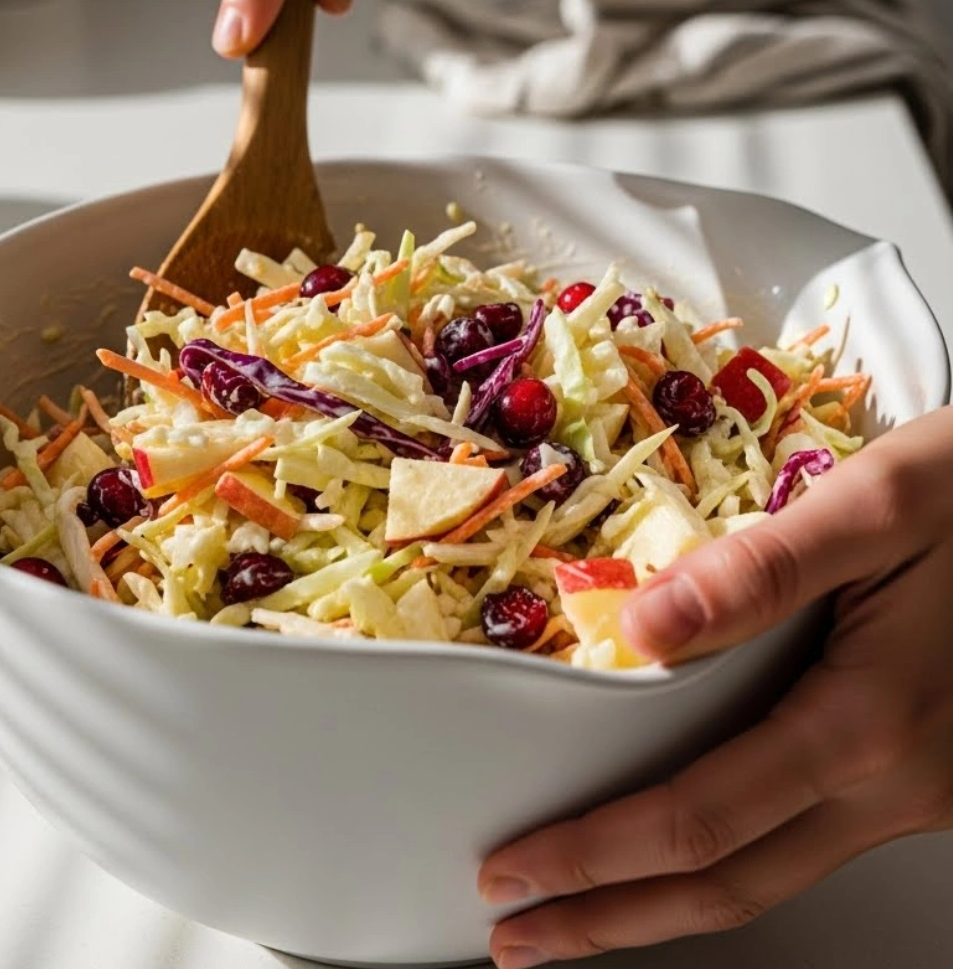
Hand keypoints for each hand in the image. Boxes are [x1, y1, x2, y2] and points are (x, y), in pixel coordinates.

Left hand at [479, 406, 952, 964]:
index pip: (703, 817)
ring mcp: (917, 794)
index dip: (598, 853)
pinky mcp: (922, 780)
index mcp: (872, 719)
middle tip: (519, 932)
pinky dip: (726, 860)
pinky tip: (683, 845)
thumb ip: (764, 567)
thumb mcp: (881, 503)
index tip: (515, 867)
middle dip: (612, 916)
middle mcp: (898, 783)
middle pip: (731, 885)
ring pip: (772, 875)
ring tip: (583, 911)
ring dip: (666, 903)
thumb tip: (642, 626)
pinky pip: (806, 842)